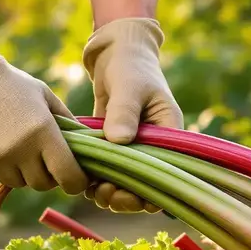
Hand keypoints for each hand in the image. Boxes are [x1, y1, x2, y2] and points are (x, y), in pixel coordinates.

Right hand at [0, 20, 89, 194]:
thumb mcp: (46, 97)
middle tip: (45, 159)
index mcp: (44, 133)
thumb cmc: (13, 85)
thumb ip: (68, 121)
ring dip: (23, 173)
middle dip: (48, 175)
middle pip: (44, 184)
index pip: (69, 176)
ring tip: (20, 150)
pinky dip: (0, 169)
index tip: (77, 178)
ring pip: (19, 183)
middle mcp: (22, 150)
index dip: (76, 182)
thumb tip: (88, 143)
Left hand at [82, 17, 183, 212]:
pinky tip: (82, 176)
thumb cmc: (129, 65)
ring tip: (90, 188)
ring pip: (125, 184)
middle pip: (145, 188)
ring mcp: (134, 148)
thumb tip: (120, 140)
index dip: (146, 194)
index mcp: (168, 135)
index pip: (166, 177)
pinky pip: (109, 171)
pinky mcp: (114, 146)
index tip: (122, 192)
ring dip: (108, 192)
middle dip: (124, 197)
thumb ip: (124, 111)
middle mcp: (154, 147)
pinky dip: (96, 178)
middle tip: (102, 193)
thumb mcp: (129, 85)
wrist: (116, 51)